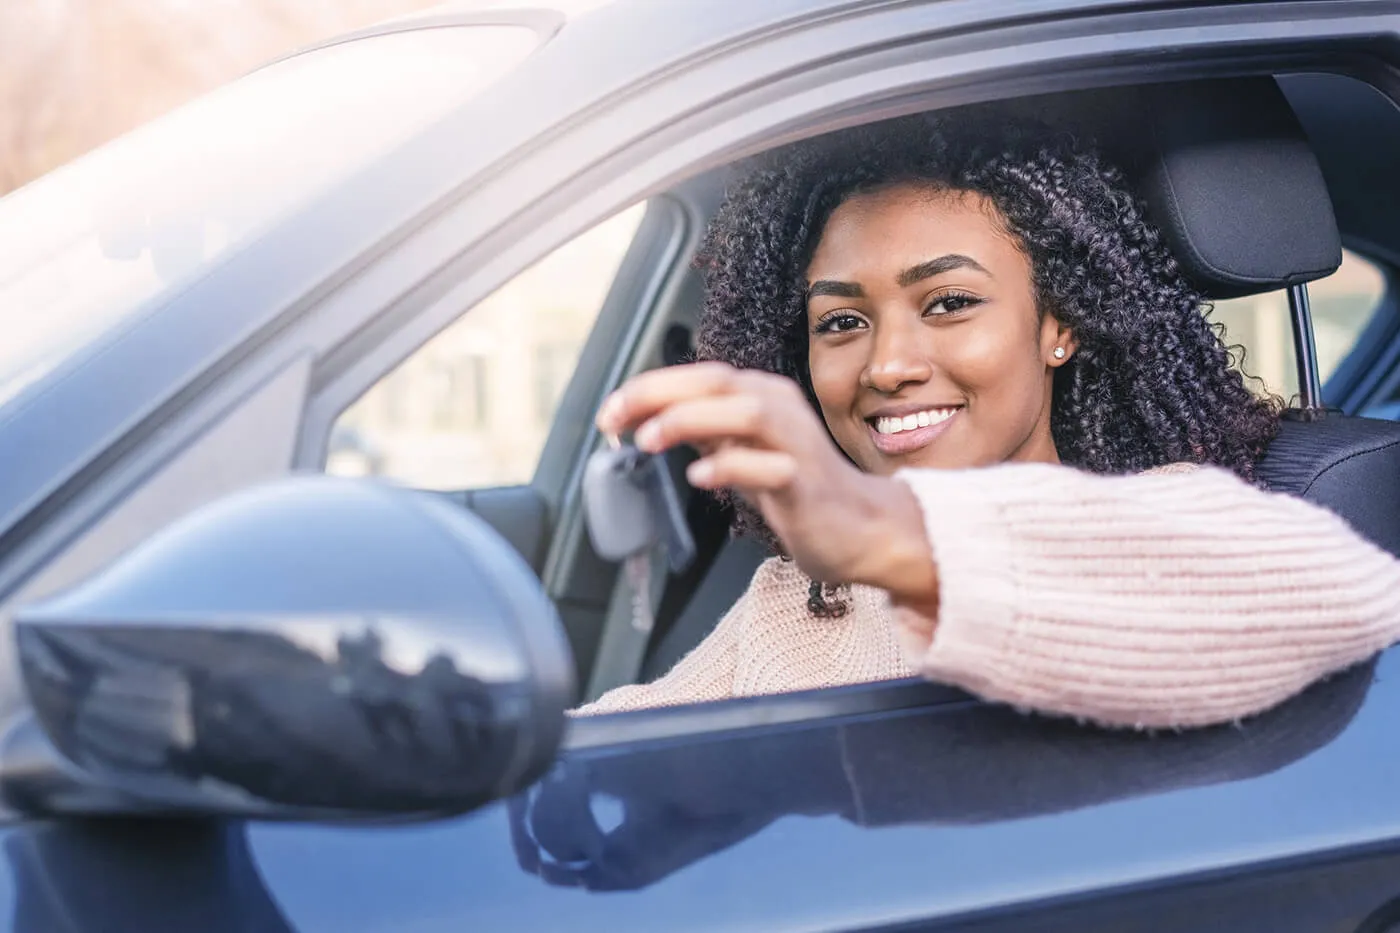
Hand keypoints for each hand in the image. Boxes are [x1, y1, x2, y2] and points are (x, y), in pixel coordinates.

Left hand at [596, 363, 937, 605]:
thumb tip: (647, 417)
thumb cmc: (796, 487)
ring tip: (649, 440)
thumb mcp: (741, 449)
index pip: (700, 377)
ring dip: (691, 420)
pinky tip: (700, 477)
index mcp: (762, 395)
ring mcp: (796, 443)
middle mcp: (780, 408)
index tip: (610, 412)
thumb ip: (704, 429)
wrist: (858, 528)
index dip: (650, 388)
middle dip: (660, 394)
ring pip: (746, 413)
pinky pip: (769, 467)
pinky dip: (731, 466)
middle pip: (718, 383)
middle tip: (616, 419)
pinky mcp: (806, 482)